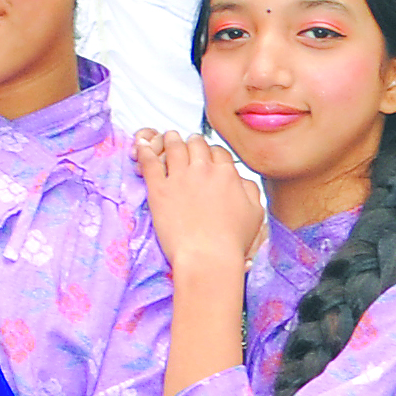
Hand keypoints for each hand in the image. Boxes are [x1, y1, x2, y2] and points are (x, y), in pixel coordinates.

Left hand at [136, 128, 263, 281]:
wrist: (208, 257)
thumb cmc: (232, 242)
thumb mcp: (255, 213)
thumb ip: (249, 190)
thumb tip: (241, 181)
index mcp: (227, 174)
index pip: (218, 152)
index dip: (212, 153)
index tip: (207, 156)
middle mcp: (203, 170)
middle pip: (196, 144)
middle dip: (192, 142)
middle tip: (188, 144)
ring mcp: (180, 177)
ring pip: (174, 146)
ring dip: (171, 139)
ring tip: (167, 138)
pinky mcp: (159, 189)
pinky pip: (149, 162)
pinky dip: (144, 150)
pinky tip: (140, 144)